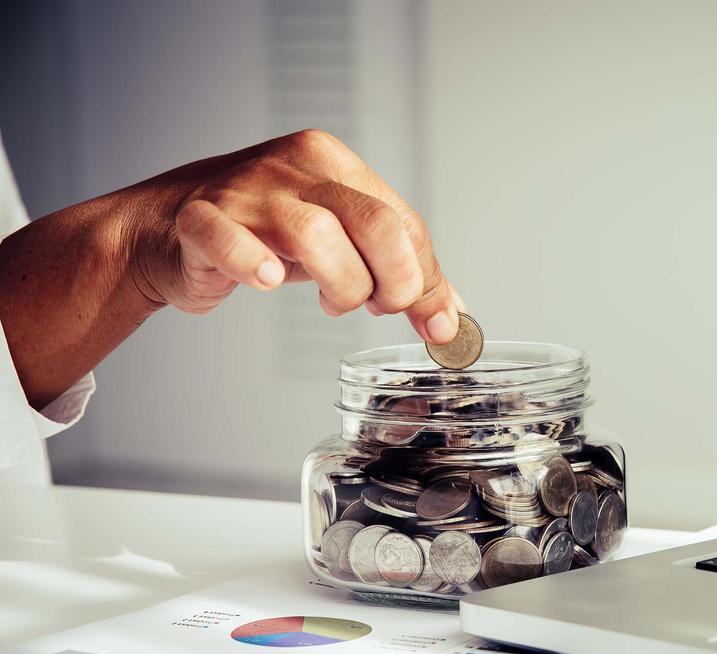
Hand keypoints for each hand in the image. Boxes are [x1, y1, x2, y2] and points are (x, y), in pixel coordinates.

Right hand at [130, 129, 459, 342]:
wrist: (164, 232)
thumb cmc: (260, 234)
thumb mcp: (339, 244)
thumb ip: (395, 271)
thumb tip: (449, 315)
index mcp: (334, 164)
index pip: (403, 222)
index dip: (426, 280)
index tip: (436, 324)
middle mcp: (295, 167)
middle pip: (376, 224)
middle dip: (395, 284)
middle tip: (380, 308)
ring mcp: (245, 189)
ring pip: (319, 236)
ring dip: (342, 286)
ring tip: (333, 300)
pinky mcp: (200, 218)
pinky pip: (230, 239)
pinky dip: (254, 265)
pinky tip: (270, 280)